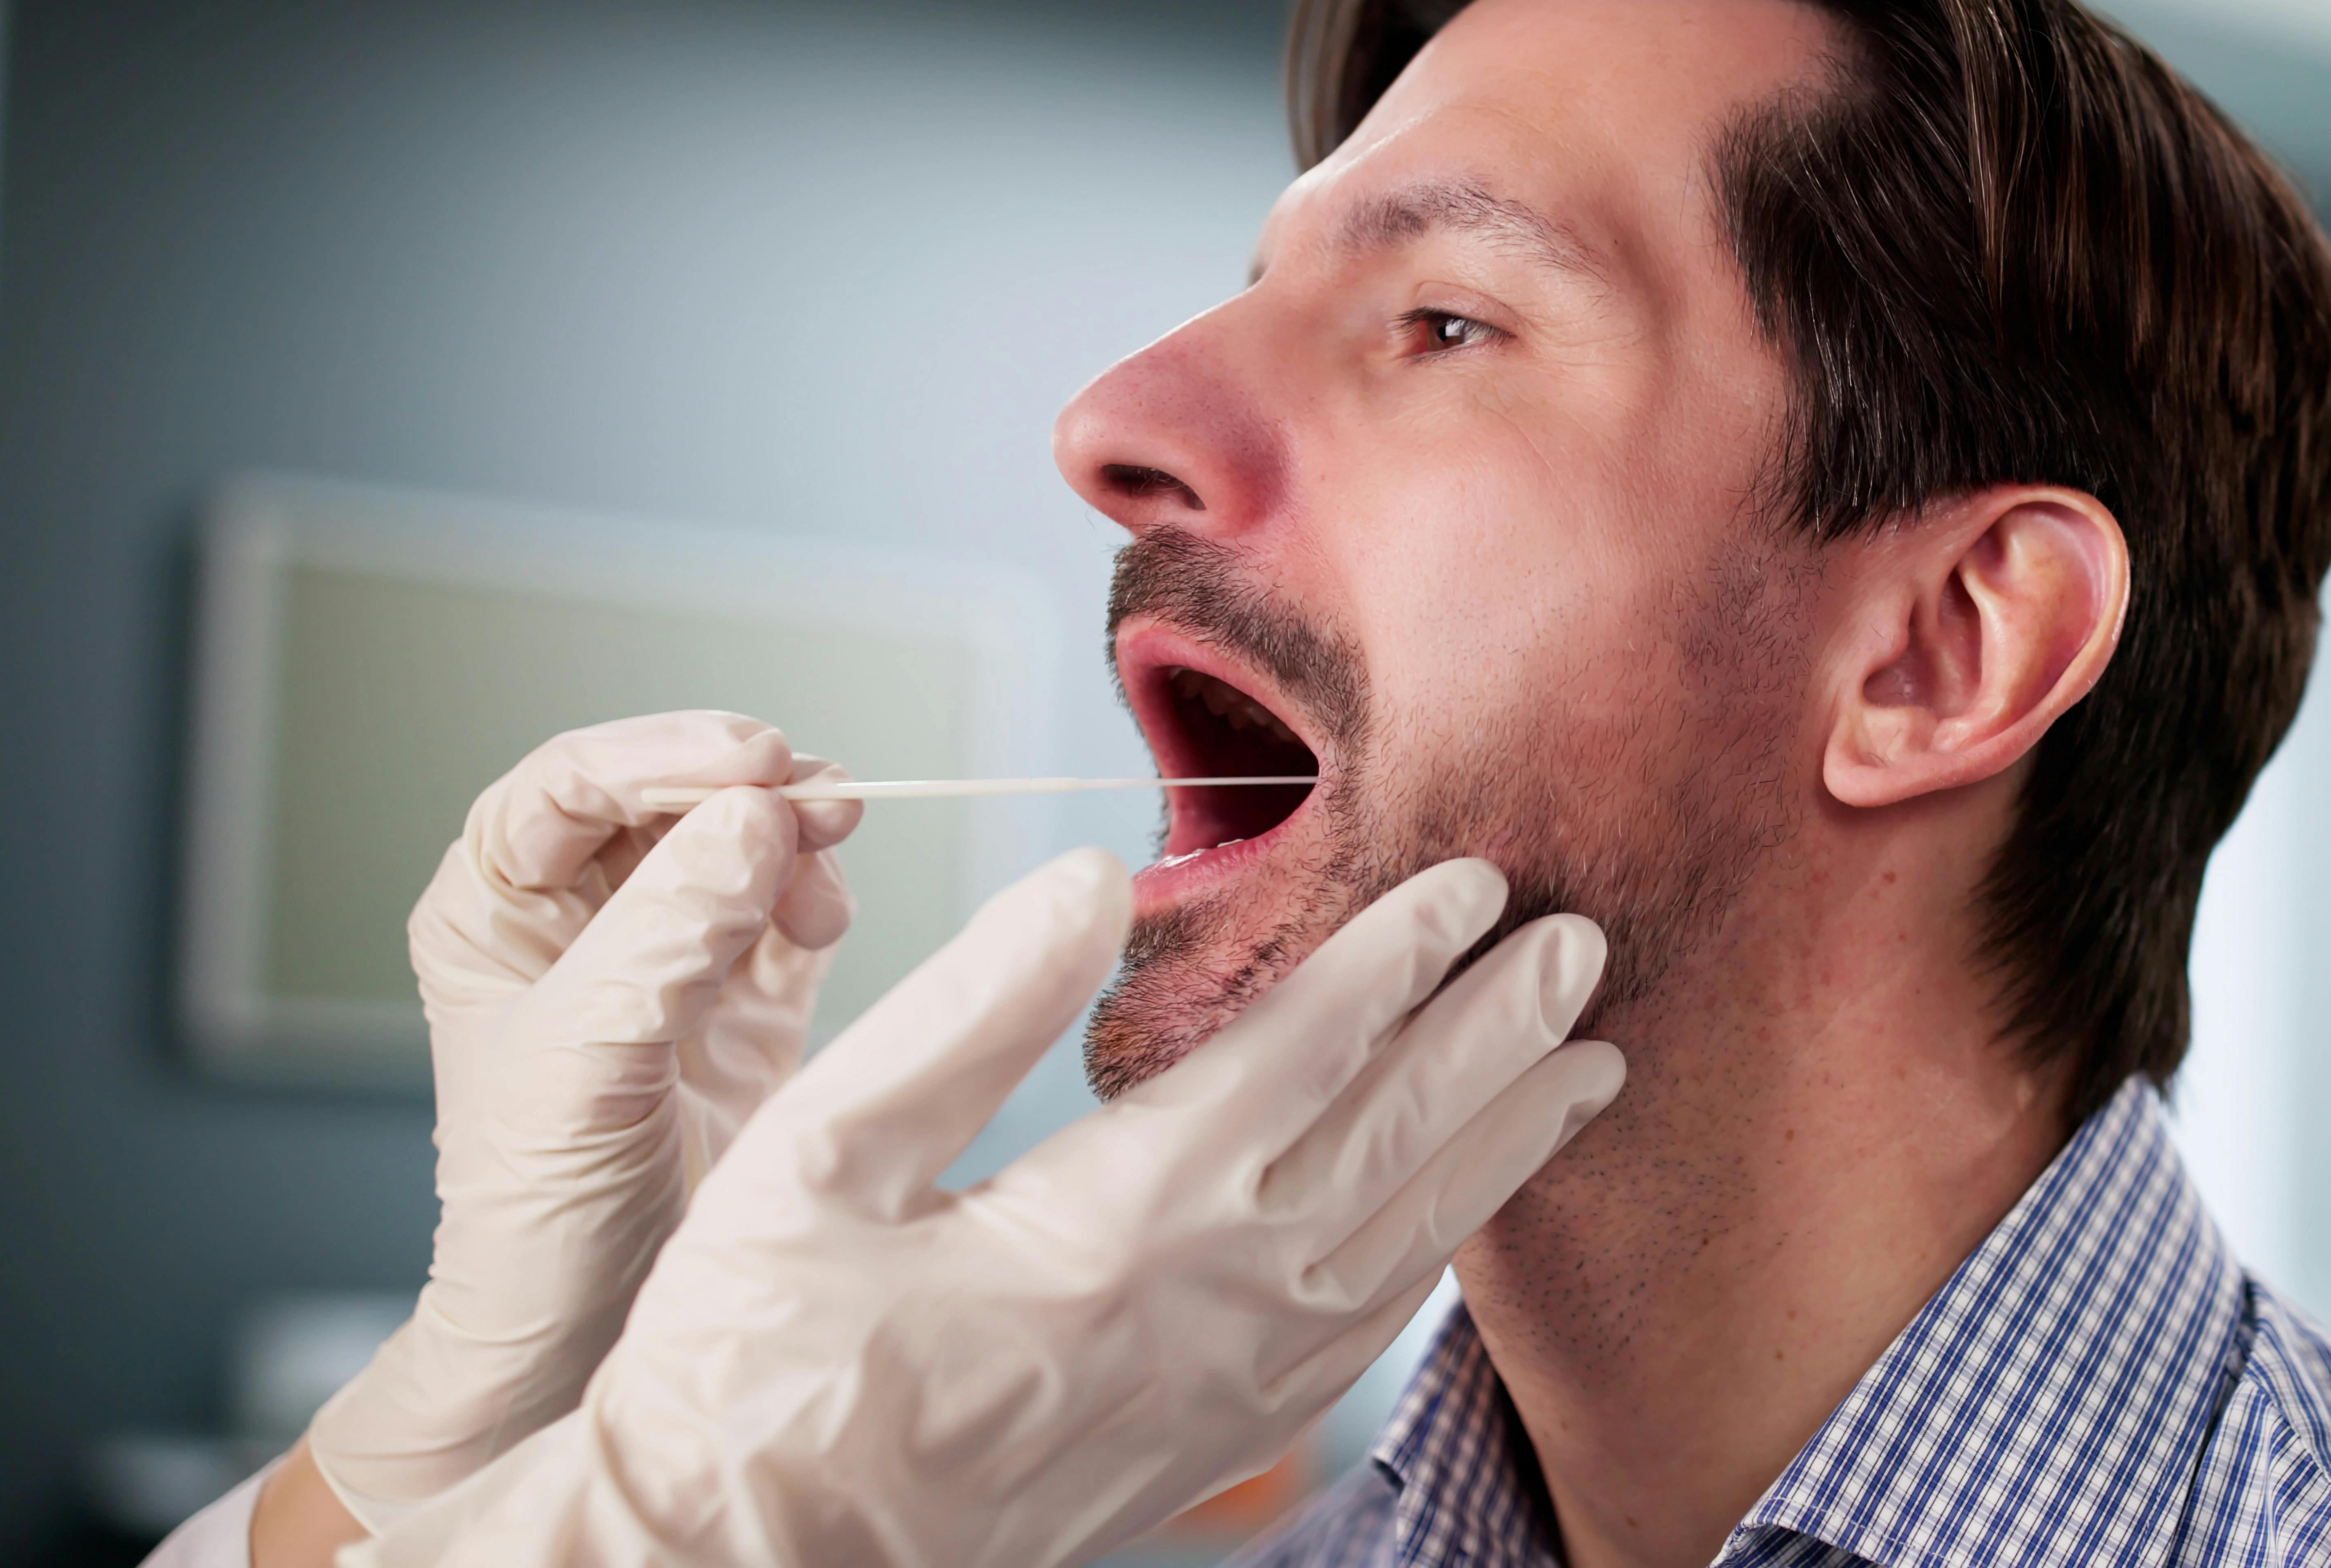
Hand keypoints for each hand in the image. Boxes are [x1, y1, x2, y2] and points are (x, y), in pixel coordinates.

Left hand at [302, 712, 862, 1532]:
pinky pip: (790, 911)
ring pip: (741, 843)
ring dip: (794, 838)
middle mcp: (579, 917)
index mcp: (495, 908)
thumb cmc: (537, 1212)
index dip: (662, 755)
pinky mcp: (742, 1002)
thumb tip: (753, 819)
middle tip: (823, 796)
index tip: (752, 759)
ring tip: (828, 866)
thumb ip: (667, 932)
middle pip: (671, 800)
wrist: (585, 1337)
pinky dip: (819, 897)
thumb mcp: (585, 1059)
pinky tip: (825, 916)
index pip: (574, 783)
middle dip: (747, 789)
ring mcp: (665, 956)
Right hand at [354, 852, 1624, 1567]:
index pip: (1295, 1060)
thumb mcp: (807, 1160)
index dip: (1392, 960)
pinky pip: (1362, 1339)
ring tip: (1586, 1064)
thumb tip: (1086, 884)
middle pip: (1390, 1146)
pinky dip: (1435, 1258)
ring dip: (1500, 1145)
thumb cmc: (744, 1361)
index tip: (1470, 882)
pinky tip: (1466, 1215)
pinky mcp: (1201, 1447)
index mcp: (1103, 1226)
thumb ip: (960, 1017)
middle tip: (1584, 944)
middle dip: (1495, 1036)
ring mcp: (1212, 1393)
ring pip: (1405, 1246)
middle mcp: (1193, 1312)